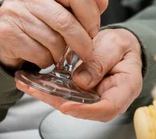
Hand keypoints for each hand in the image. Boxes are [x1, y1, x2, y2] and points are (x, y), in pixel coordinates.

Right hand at [0, 0, 108, 69]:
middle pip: (65, 20)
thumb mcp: (58, 5)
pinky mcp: (5, 33)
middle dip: (82, 41)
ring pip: (52, 40)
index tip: (94, 30)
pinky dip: (46, 60)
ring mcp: (13, 12)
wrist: (1, 33)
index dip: (90, 14)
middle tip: (87, 52)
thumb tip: (103, 0)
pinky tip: (43, 56)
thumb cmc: (36, 18)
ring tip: (60, 53)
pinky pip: (38, 53)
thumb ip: (81, 4)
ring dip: (62, 53)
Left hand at [16, 28, 142, 121]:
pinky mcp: (81, 94)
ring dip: (49, 96)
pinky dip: (49, 89)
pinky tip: (33, 83)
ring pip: (71, 103)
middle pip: (85, 109)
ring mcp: (93, 98)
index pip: (108, 108)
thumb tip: (81, 81)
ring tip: (30, 86)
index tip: (66, 106)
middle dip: (58, 102)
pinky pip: (66, 95)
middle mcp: (109, 99)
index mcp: (125, 89)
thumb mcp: (115, 45)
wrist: (119, 46)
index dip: (86, 110)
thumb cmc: (122, 46)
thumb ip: (101, 61)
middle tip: (38, 91)